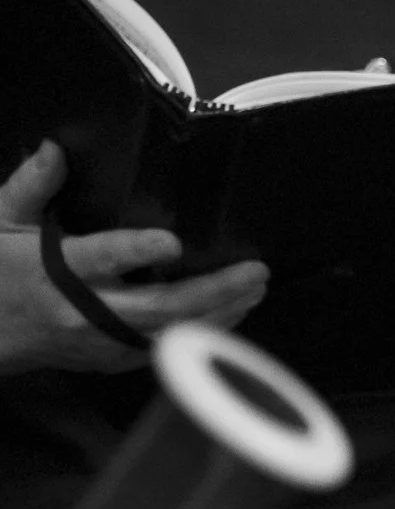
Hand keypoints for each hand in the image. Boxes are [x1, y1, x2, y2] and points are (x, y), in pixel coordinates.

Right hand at [0, 141, 266, 376]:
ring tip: (255, 289)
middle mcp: (84, 311)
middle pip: (157, 307)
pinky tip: (231, 315)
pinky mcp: (109, 359)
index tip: (171, 241)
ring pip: (170, 334)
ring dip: (220, 314)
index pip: (100, 259)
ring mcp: (100, 340)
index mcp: (56, 270)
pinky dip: (202, 332)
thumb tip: (56, 150)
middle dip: (212, 291)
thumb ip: (32, 187)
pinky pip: (164, 349)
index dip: (135, 252)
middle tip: (254, 271)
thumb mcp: (2, 221)